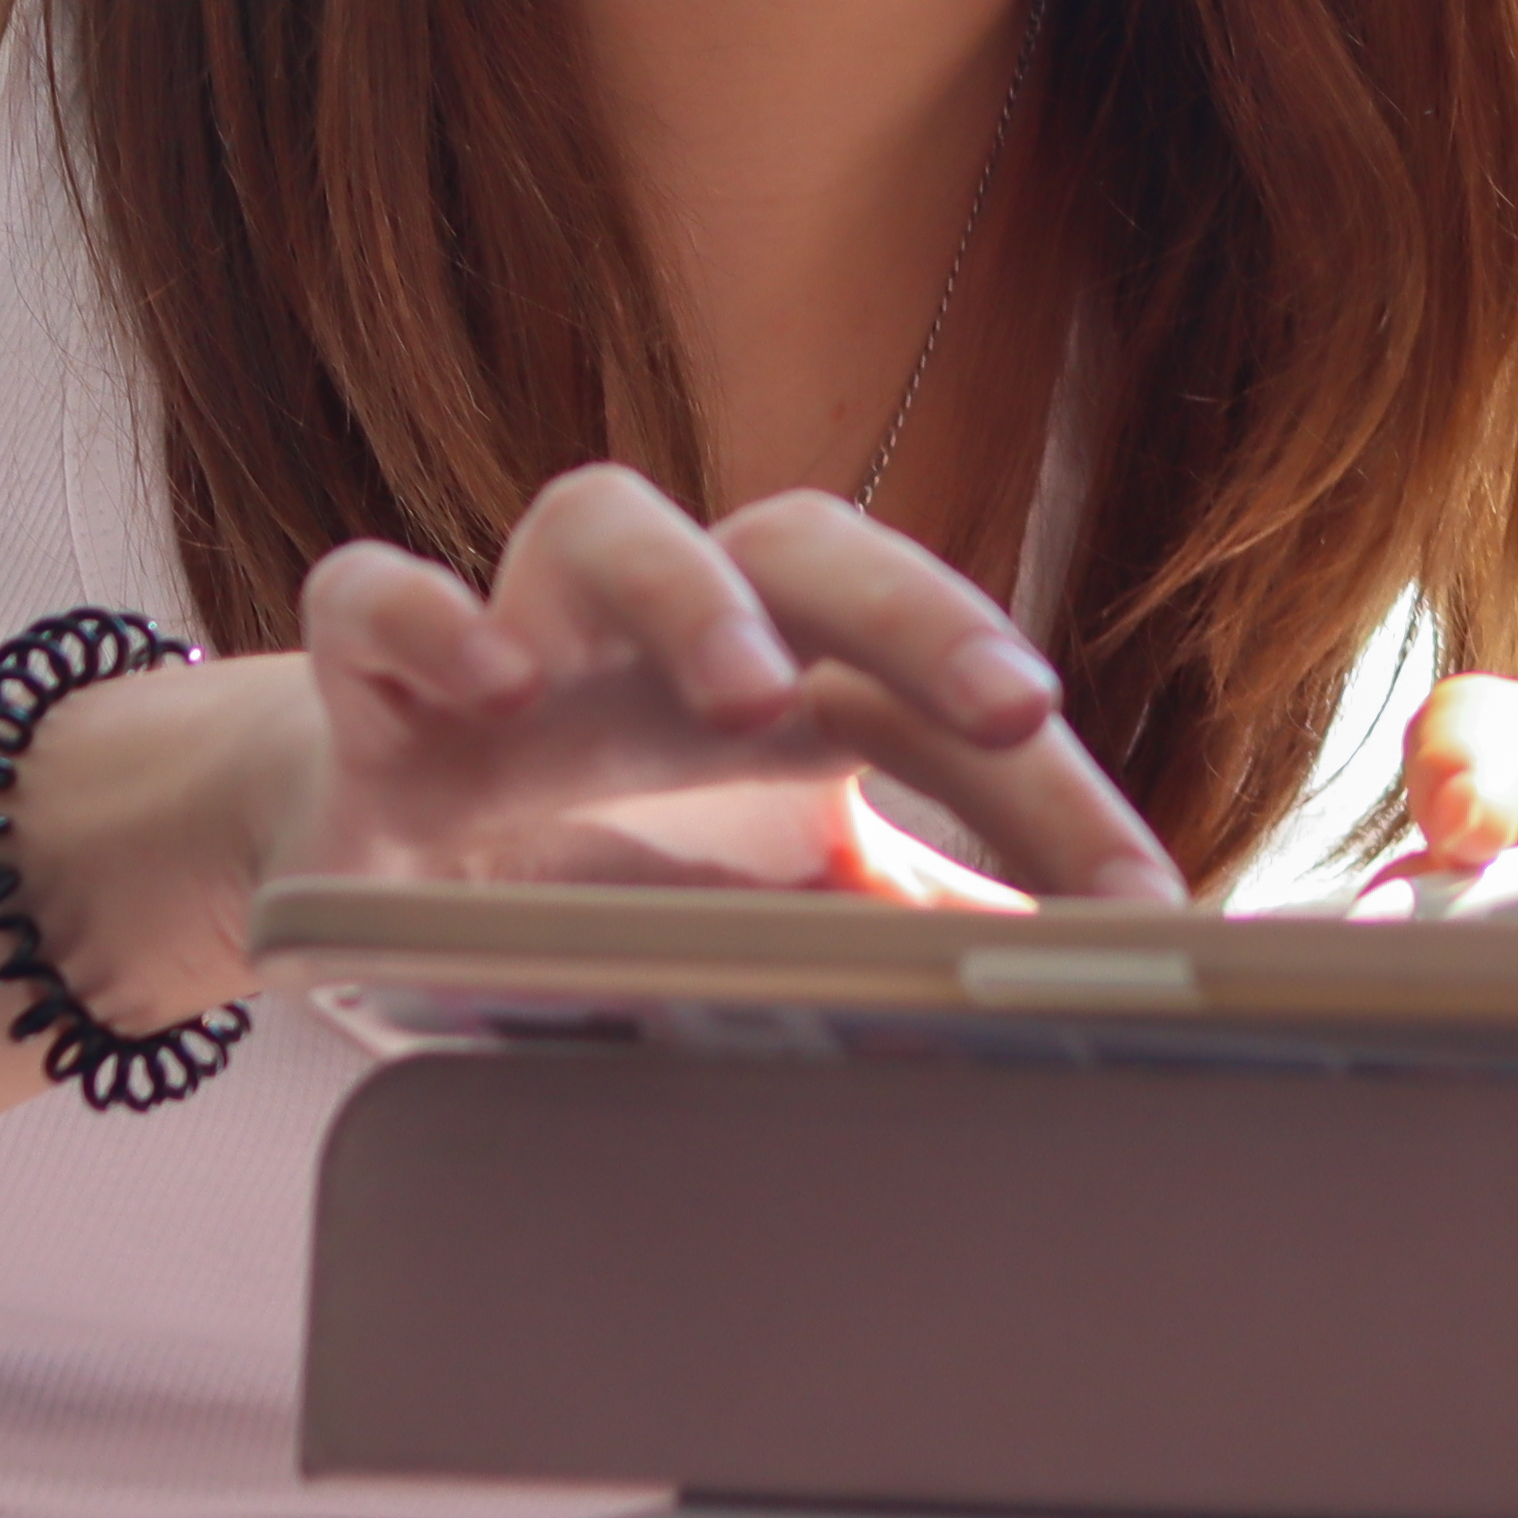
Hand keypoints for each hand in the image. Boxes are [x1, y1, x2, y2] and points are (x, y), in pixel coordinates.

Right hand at [17, 474, 1180, 1027]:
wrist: (386, 855)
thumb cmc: (614, 856)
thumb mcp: (778, 906)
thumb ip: (922, 930)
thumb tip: (1103, 1000)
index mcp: (789, 677)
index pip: (942, 693)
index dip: (1051, 791)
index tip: (1145, 903)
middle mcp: (669, 626)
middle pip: (806, 546)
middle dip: (919, 611)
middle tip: (1019, 706)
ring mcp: (522, 631)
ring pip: (599, 518)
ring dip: (687, 592)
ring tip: (751, 694)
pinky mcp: (372, 675)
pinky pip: (374, 595)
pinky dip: (426, 620)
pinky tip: (488, 685)